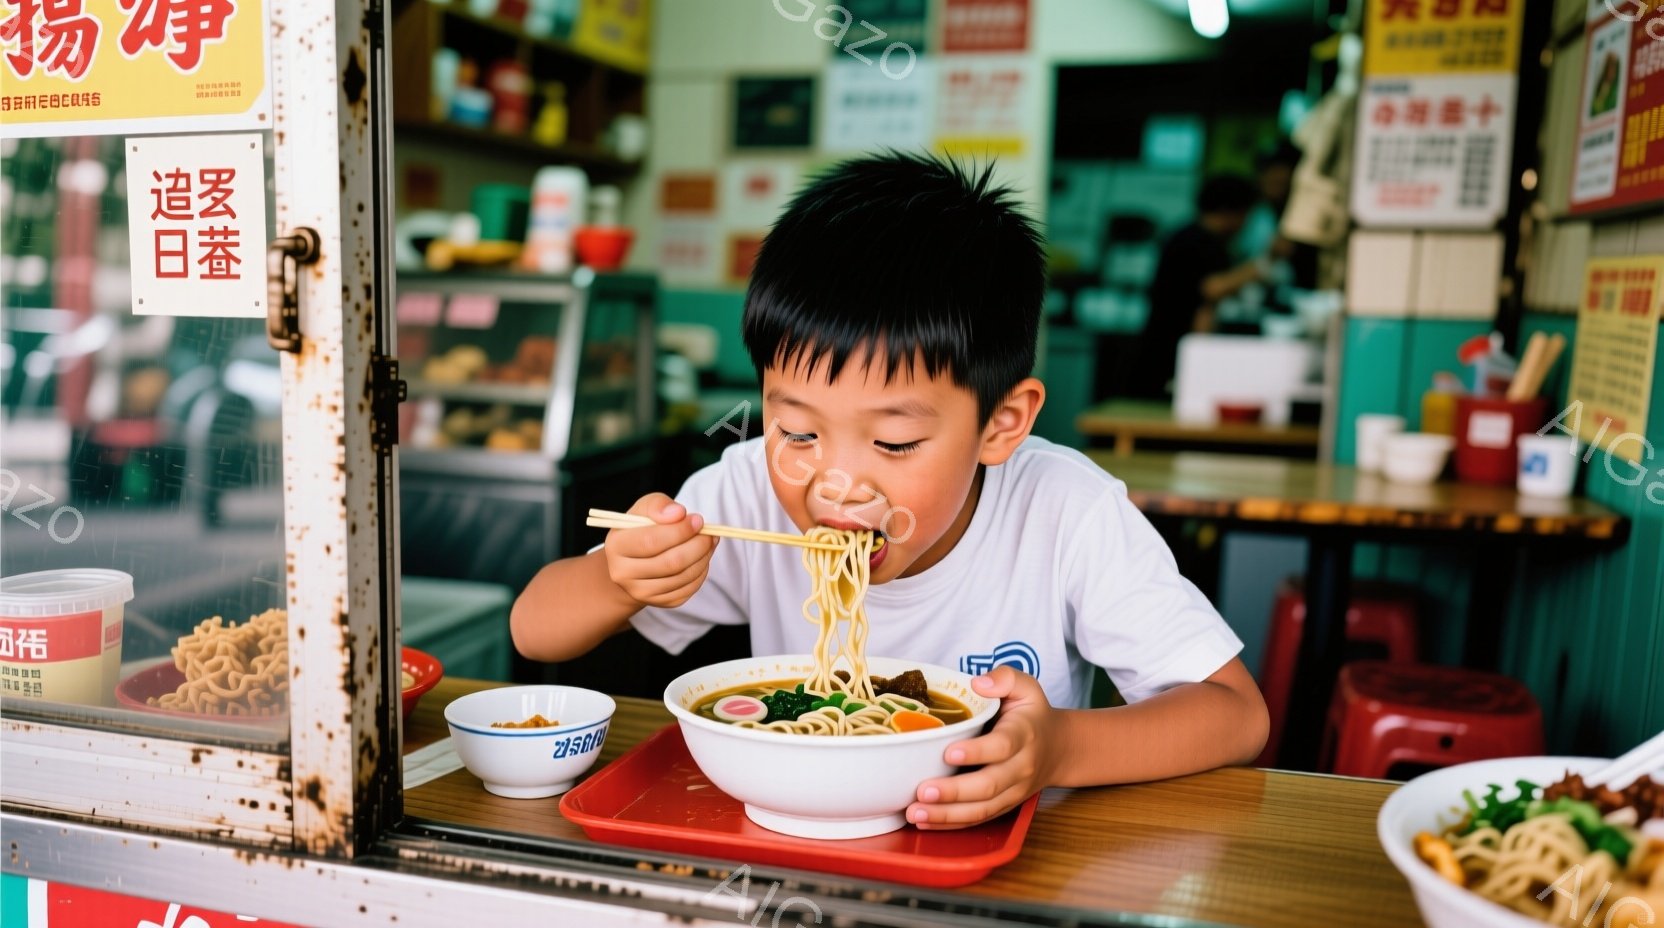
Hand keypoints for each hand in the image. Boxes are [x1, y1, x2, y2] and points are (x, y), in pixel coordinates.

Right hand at [604, 493, 717, 607]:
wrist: (634, 561)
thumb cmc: (642, 529)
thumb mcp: (644, 509)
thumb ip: (659, 505)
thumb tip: (678, 513)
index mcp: (616, 546)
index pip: (651, 541)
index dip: (680, 531)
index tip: (697, 520)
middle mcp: (623, 573)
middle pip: (671, 563)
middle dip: (698, 545)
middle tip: (709, 533)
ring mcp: (641, 592)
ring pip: (683, 577)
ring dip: (704, 557)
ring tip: (708, 542)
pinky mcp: (660, 602)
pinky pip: (689, 589)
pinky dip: (702, 572)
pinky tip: (701, 558)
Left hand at [907, 666, 1060, 828]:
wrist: (1058, 749)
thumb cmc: (1031, 714)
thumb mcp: (1026, 687)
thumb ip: (1005, 678)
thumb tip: (978, 683)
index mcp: (1023, 735)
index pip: (1001, 746)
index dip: (976, 752)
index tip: (948, 752)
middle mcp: (1020, 768)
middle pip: (989, 785)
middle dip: (954, 791)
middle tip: (922, 791)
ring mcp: (1013, 791)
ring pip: (982, 809)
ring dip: (947, 814)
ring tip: (915, 812)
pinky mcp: (1003, 806)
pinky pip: (978, 820)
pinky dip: (951, 824)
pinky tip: (925, 822)